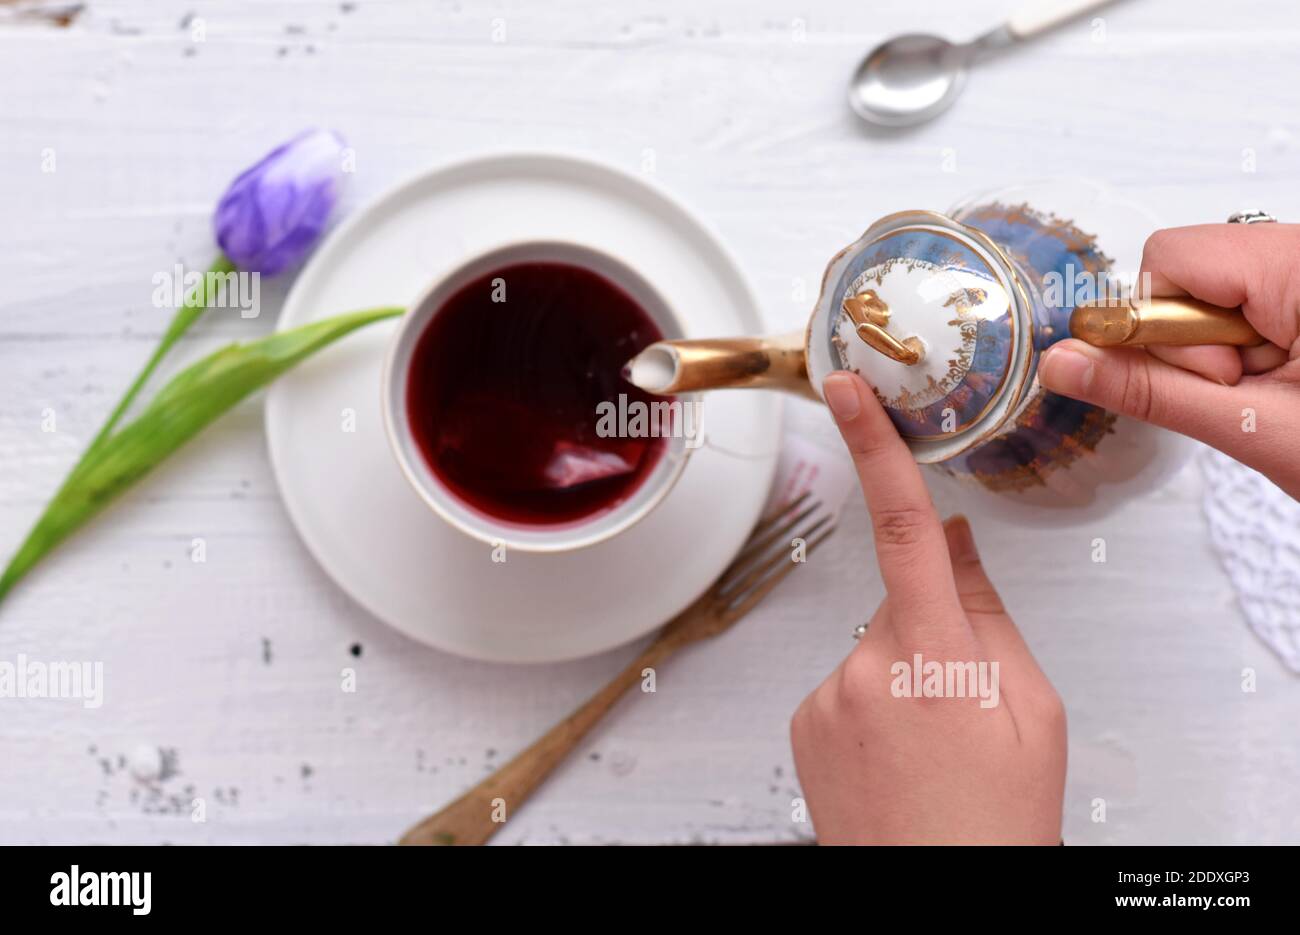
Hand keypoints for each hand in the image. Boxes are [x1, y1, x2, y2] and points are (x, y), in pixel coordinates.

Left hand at [790, 372, 1066, 844]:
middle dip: (935, 635)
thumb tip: (957, 545)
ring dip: (905, 678)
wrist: (935, 895)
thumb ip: (988, 616)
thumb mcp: (1032, 713)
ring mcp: (825, 696)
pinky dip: (872, 707)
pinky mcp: (802, 720)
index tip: (847, 391)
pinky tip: (897, 756)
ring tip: (933, 748)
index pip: (904, 528)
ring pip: (874, 648)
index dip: (875, 447)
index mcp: (936, 656)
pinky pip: (846, 684)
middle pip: (902, 604)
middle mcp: (865, 667)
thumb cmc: (994, 824)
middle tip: (967, 711)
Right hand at [1038, 223, 1299, 499]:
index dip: (1168, 328)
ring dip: (1227, 353)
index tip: (1219, 381)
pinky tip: (1291, 384)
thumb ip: (1150, 389)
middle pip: (1190, 272)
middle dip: (1200, 343)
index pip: (1170, 256)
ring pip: (1215, 294)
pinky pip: (1250, 305)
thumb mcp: (1257, 429)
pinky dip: (1253, 351)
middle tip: (1257, 394)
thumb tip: (1062, 362)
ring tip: (1283, 394)